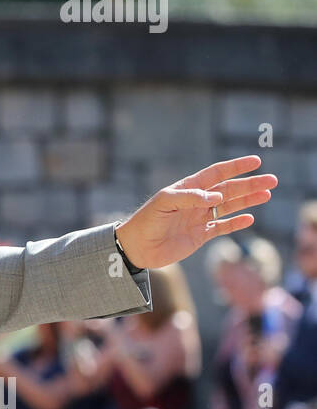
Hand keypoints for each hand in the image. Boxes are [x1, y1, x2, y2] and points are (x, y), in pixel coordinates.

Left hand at [114, 155, 276, 269]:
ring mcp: (199, 218)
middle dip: (250, 184)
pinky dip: (236, 223)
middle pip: (229, 189)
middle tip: (272, 180)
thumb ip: (191, 197)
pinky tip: (250, 218)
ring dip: (248, 200)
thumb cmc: (146, 221)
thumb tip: (219, 197)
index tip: (256, 161)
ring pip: (230, 206)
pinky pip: (223, 226)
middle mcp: (197, 201)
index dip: (236, 167)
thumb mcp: (164, 203)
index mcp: (187, 189)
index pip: (216, 174)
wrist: (136, 247)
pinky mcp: (200, 235)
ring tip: (267, 194)